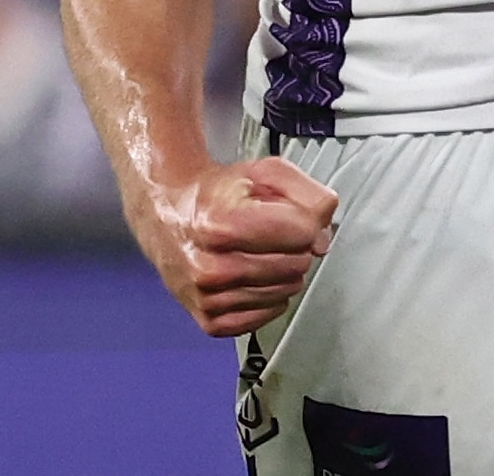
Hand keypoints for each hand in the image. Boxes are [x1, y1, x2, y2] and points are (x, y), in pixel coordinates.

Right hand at [141, 157, 337, 337]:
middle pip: (295, 264)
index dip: (306, 220)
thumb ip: (308, 194)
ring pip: (283, 293)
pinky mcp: (208, 321)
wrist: (170, 213)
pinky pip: (262, 318)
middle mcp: (211, 267)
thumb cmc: (220, 193)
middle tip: (275, 233)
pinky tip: (256, 277)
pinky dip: (268, 298)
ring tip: (261, 252)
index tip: (293, 214)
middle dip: (295, 246)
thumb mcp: (267, 172)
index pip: (301, 232)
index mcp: (223, 224)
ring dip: (283, 272)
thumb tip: (322, 238)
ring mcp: (208, 298)